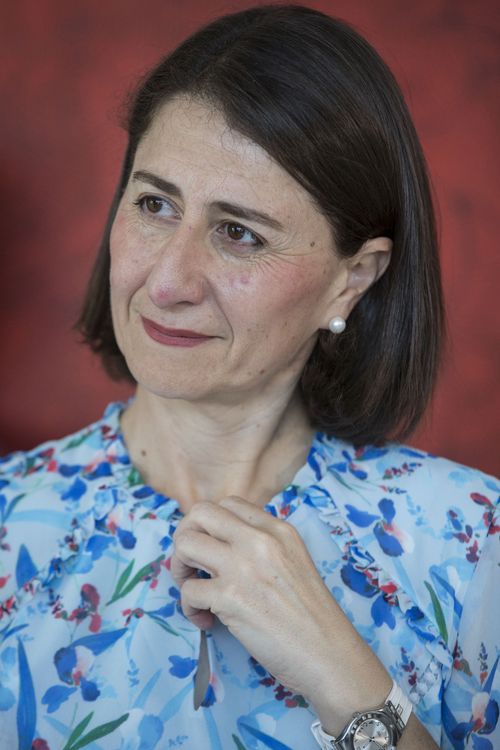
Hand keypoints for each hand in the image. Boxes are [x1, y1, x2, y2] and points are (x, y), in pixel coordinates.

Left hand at [170, 495, 346, 699]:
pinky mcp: (230, 598)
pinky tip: (206, 620)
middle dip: (186, 535)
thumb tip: (222, 543)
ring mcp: (243, 566)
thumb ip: (264, 546)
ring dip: (180, 567)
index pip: (228, 504)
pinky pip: (188, 590)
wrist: (328, 653)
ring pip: (185, 544)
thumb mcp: (294, 560)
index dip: (210, 524)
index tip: (211, 548)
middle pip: (200, 513)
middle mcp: (259, 540)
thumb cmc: (312, 616)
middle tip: (192, 563)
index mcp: (277, 529)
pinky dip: (189, 607)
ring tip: (194, 588)